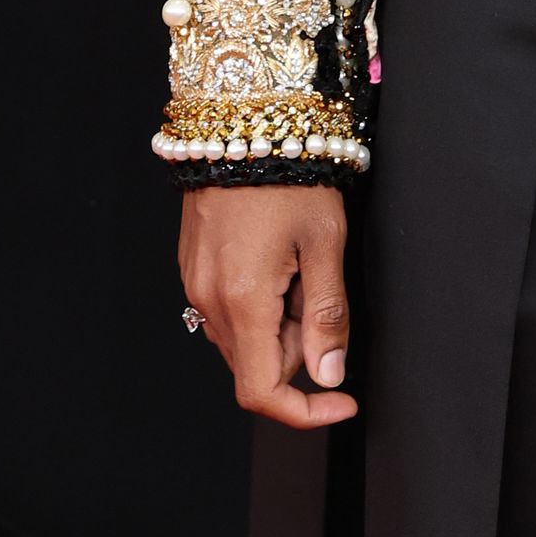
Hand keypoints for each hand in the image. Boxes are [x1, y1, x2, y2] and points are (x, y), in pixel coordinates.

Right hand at [179, 185, 356, 428]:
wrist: (244, 125)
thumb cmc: (291, 177)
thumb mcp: (326, 243)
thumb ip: (327, 316)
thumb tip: (330, 376)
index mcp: (243, 301)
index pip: (262, 393)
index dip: (305, 411)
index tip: (342, 402)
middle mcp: (209, 302)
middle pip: (258, 366)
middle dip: (297, 348)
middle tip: (319, 287)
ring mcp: (195, 287)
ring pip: (244, 341)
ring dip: (278, 324)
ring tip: (298, 266)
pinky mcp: (193, 272)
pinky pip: (228, 313)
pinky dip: (258, 304)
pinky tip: (275, 259)